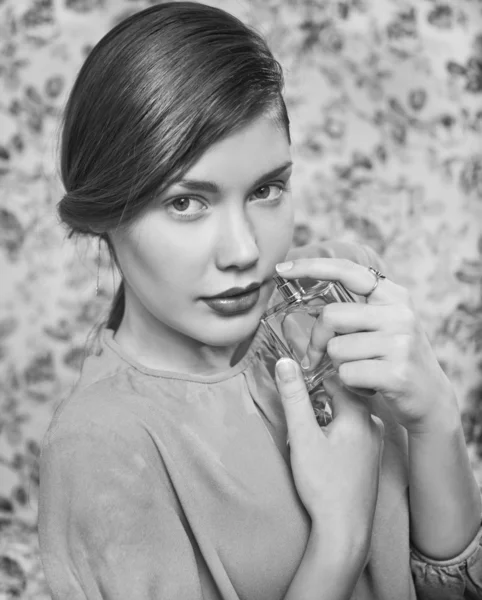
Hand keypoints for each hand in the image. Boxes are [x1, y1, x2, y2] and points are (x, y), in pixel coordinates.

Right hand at [275, 358, 383, 545]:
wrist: (346, 529)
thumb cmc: (323, 483)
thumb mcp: (302, 436)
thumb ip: (294, 397)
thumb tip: (285, 362)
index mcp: (359, 413)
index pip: (335, 377)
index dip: (313, 377)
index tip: (296, 385)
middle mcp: (372, 422)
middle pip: (342, 393)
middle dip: (318, 395)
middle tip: (299, 407)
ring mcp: (375, 440)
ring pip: (347, 411)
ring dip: (327, 412)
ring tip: (308, 427)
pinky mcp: (372, 455)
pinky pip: (353, 427)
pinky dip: (336, 426)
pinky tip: (324, 443)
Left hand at [276, 258, 458, 433]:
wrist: (431, 399)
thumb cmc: (395, 359)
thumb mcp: (385, 324)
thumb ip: (356, 309)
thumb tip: (307, 298)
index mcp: (394, 296)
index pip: (347, 271)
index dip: (312, 267)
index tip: (281, 270)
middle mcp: (400, 314)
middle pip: (331, 316)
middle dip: (317, 340)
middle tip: (317, 357)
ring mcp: (400, 343)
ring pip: (336, 349)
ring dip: (337, 366)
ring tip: (360, 371)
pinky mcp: (396, 373)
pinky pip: (346, 374)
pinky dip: (348, 385)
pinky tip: (367, 387)